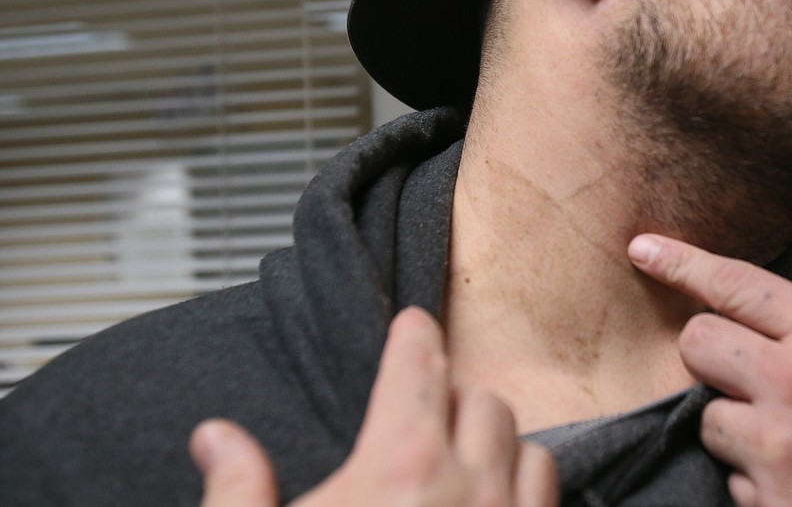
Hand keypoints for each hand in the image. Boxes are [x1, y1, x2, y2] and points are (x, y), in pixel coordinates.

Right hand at [190, 307, 558, 506]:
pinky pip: (553, 503)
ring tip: (467, 459)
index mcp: (399, 467)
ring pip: (531, 448)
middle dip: (453, 397)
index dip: (414, 337)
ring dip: (501, 444)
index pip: (417, 368)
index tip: (414, 324)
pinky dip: (531, 492)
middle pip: (481, 401)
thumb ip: (236, 491)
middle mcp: (469, 487)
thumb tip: (216, 435)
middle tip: (426, 412)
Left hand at [628, 234, 791, 506]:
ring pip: (707, 419)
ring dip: (738, 428)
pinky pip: (734, 483)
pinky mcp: (774, 506)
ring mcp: (780, 451)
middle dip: (713, 355)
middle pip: (697, 345)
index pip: (734, 284)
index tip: (642, 249)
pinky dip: (759, 484)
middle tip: (747, 374)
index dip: (681, 262)